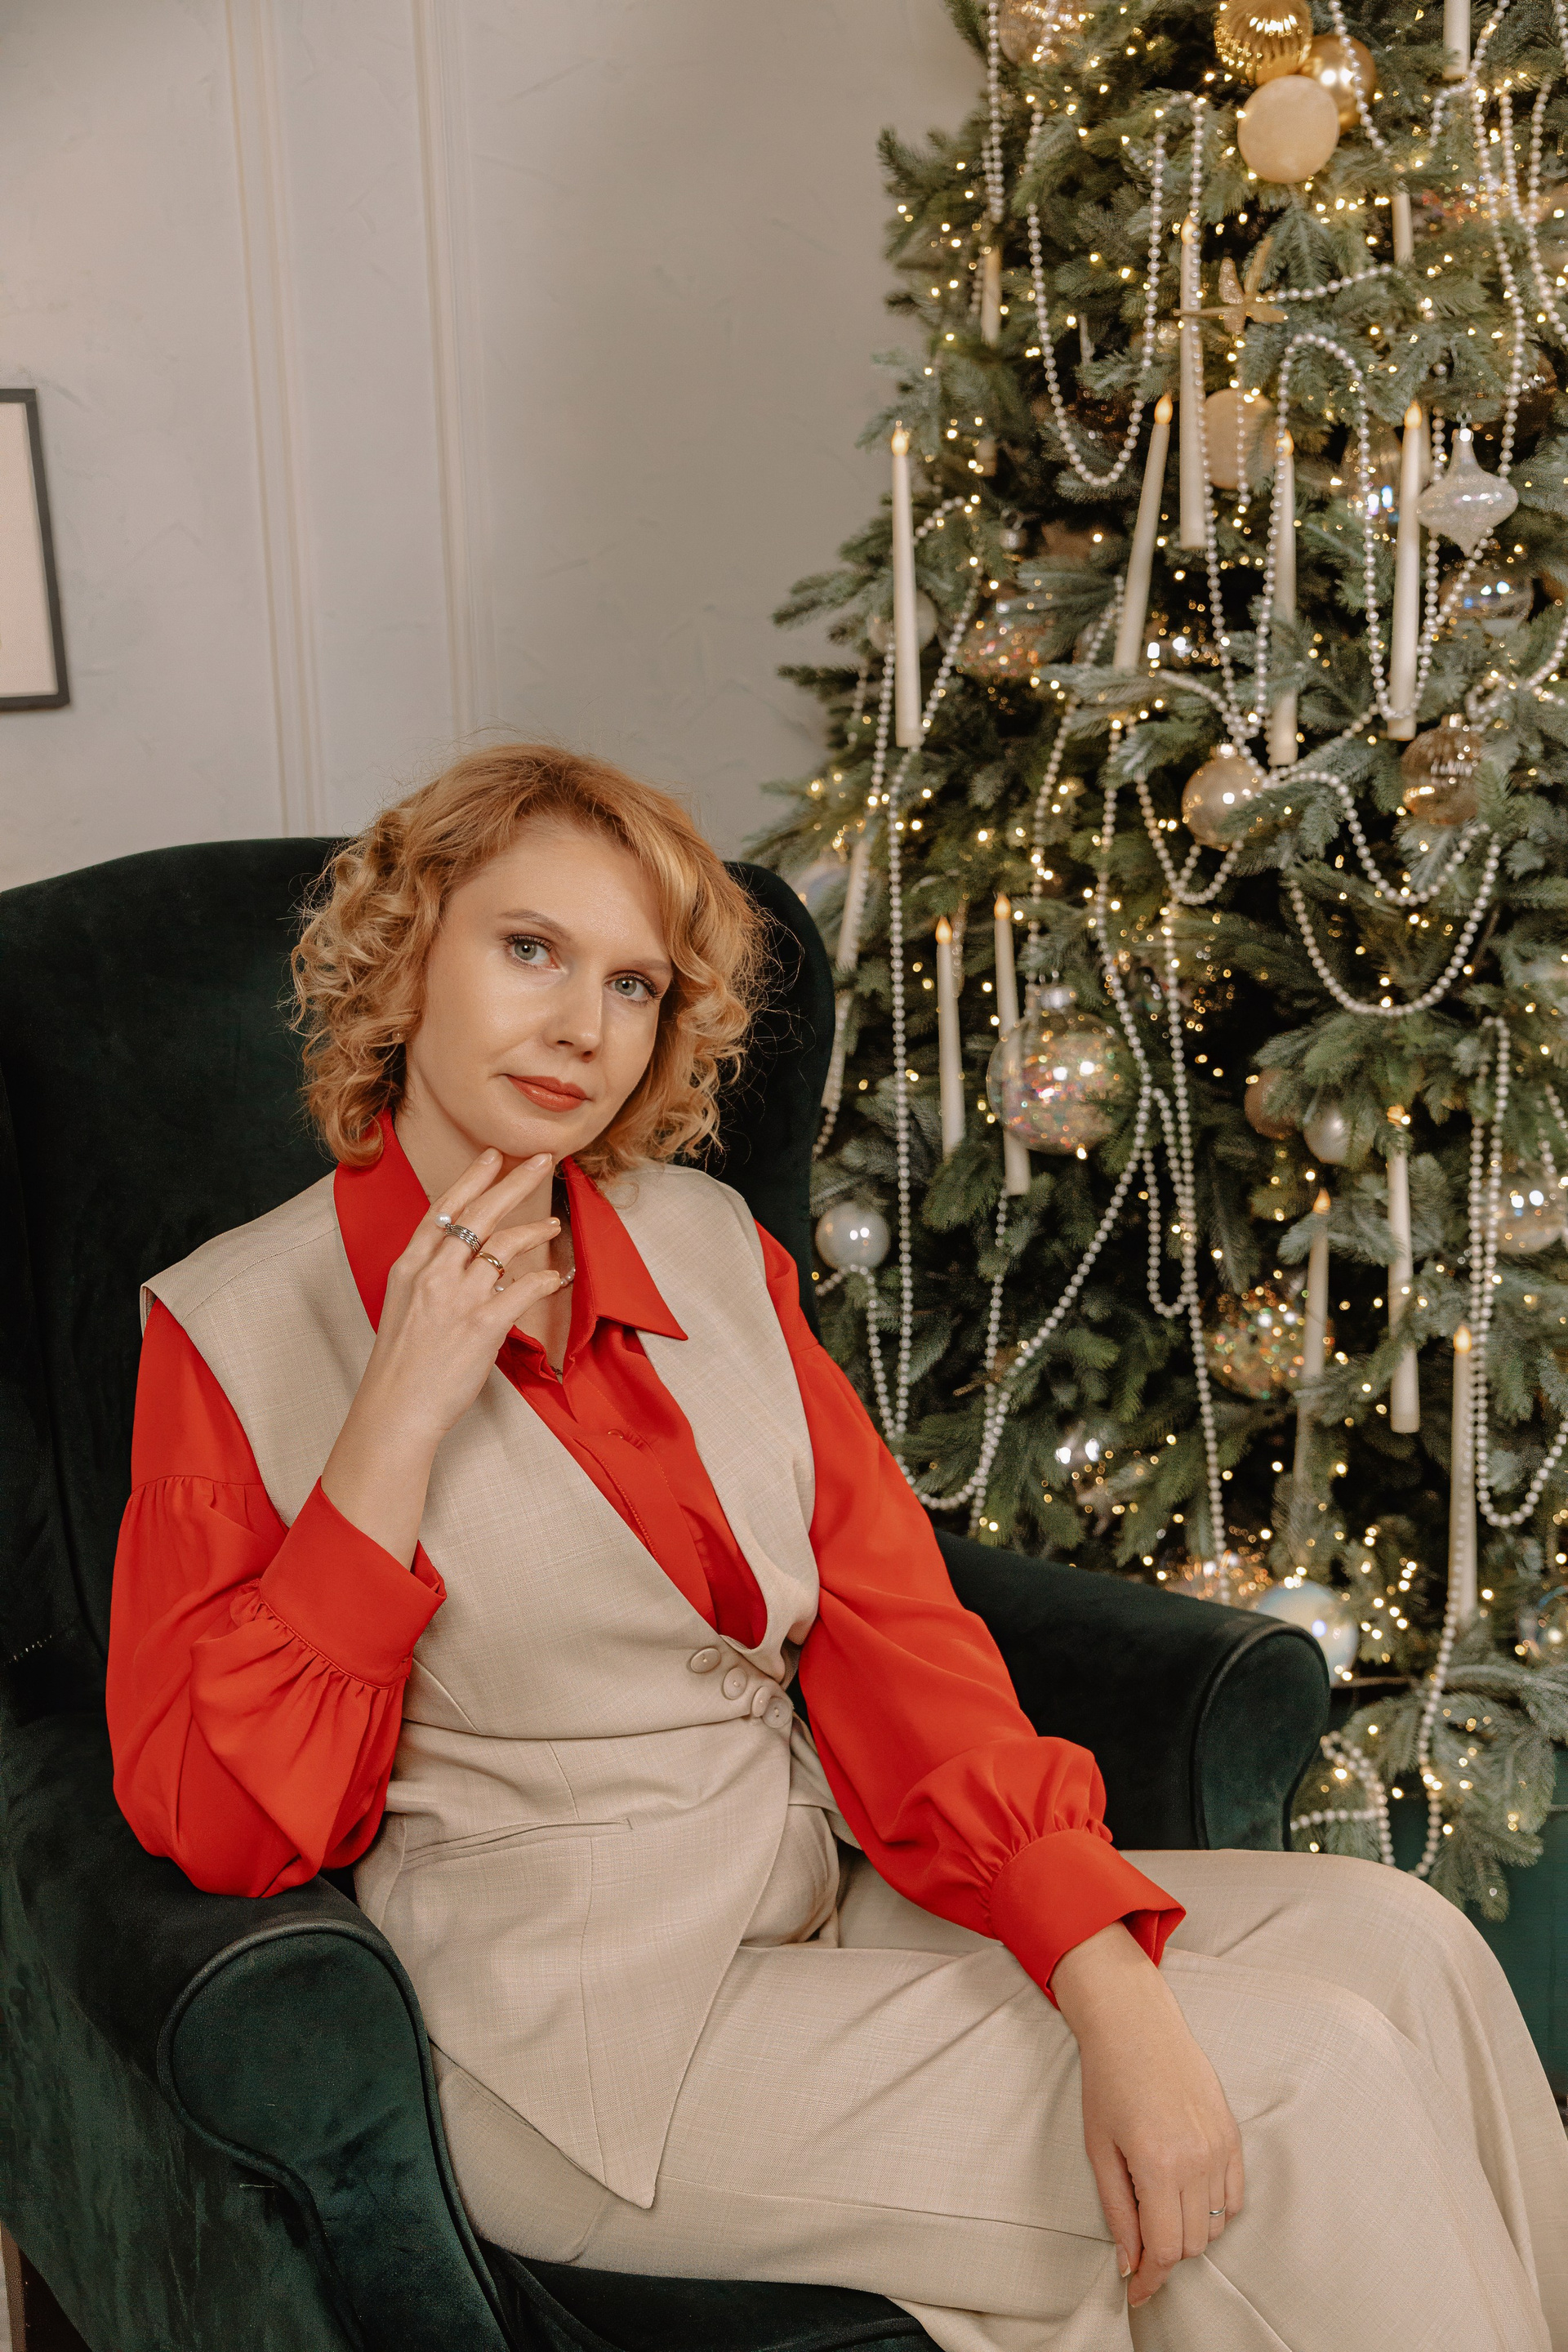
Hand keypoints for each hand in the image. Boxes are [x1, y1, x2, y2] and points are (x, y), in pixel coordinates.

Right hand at [321, 1149, 565, 1559]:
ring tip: (554, 1222)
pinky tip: (555, 1275)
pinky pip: (523, 1287)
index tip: (492, 1156)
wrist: (395, 1409)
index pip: (443, 1209)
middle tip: (542, 1160)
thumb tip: (461, 1259)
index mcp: (409, 1266)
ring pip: (505, 1244)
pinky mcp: (482, 1324)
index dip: (471, 1179)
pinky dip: (544, 1277)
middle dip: (514, 1180)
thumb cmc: (401, 1365)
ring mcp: (457, 1297)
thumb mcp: (402, 1306)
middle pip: (480, 1213)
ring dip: (535, 1229)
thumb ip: (428, 1276)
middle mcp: (432, 1273)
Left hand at [1050, 1921, 1242, 2309]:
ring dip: (1188, 2230)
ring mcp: (1220, 2146)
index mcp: (1157, 2164)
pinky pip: (1233, 2196)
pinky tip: (1185, 2190)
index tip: (1138, 2293)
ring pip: (1215, 2224)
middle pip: (1191, 2242)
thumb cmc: (1108, 2081)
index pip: (1164, 2249)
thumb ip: (1117, 2211)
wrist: (1136, 2024)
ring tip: (1158, 2203)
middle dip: (1164, 2254)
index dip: (1151, 2280)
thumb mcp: (1099, 2149)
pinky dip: (1212, 2207)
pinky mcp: (1233, 2134)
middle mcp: (1196, 2159)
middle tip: (1139, 2239)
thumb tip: (1131, 2264)